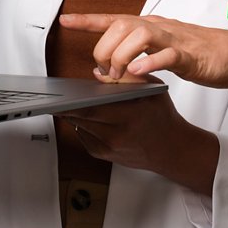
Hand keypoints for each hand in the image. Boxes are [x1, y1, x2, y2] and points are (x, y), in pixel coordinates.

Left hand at [57, 93, 218, 194]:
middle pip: (82, 118)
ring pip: (80, 126)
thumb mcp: (152, 90)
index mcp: (129, 117)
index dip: (73, 102)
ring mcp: (109, 147)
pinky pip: (83, 135)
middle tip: (56, 95)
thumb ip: (128, 78)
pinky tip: (82, 114)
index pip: (92, 109)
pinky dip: (81, 123)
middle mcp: (117, 135)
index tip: (61, 94)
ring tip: (66, 101)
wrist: (171, 149)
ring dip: (72, 113)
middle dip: (67, 106)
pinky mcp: (102, 154)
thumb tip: (98, 73)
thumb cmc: (162, 118)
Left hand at [58, 13, 227, 90]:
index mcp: (153, 27)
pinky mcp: (190, 54)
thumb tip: (112, 72)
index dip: (88, 20)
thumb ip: (140, 58)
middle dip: (105, 48)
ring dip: (122, 56)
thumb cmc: (205, 53)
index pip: (114, 18)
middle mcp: (160, 28)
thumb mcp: (165, 52)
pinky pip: (166, 54)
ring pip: (138, 34)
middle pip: (120, 25)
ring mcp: (175, 39)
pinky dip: (149, 63)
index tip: (66, 20)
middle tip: (106, 72)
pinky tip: (139, 74)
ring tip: (120, 76)